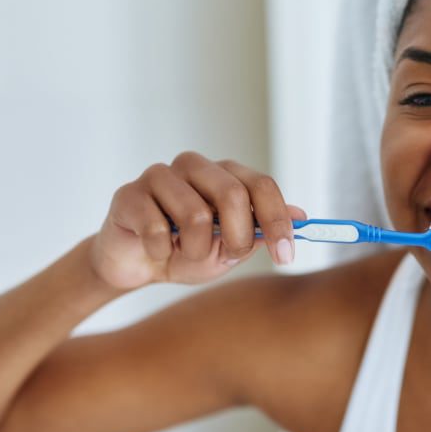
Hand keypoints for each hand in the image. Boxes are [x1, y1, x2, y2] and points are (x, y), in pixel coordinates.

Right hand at [90, 152, 306, 289]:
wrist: (136, 265)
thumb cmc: (185, 252)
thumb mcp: (230, 249)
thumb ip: (261, 231)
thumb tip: (301, 216)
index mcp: (224, 174)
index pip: (261, 186)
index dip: (277, 221)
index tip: (285, 256)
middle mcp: (194, 166)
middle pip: (232, 194)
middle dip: (237, 238)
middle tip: (226, 257)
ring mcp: (160, 176)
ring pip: (196, 214)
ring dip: (194, 249)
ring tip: (182, 253)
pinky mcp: (129, 193)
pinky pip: (157, 228)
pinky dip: (162, 251)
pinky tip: (156, 250)